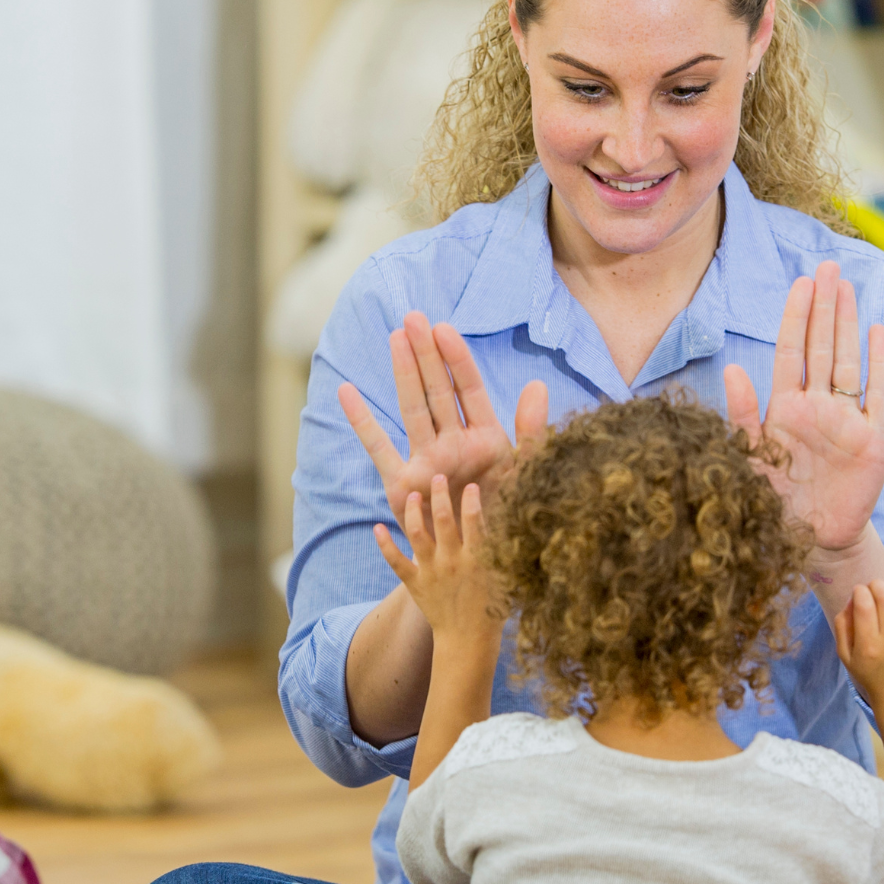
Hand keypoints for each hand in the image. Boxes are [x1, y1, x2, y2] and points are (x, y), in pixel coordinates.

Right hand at [341, 313, 546, 541]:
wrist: (484, 565)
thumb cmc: (509, 521)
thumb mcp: (528, 475)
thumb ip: (533, 432)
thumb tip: (537, 385)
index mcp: (486, 438)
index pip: (468, 389)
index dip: (457, 359)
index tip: (444, 328)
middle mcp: (452, 444)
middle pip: (437, 390)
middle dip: (426, 353)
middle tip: (413, 317)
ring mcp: (425, 460)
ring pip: (413, 408)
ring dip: (404, 373)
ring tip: (395, 337)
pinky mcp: (402, 483)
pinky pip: (379, 448)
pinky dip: (363, 421)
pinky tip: (346, 392)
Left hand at [375, 476, 504, 652]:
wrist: (468, 642)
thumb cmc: (493, 611)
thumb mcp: (506, 580)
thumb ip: (506, 554)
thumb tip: (515, 528)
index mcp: (477, 559)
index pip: (474, 520)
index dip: (471, 500)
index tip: (470, 486)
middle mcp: (452, 561)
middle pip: (443, 519)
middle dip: (439, 494)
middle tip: (437, 477)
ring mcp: (431, 571)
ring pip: (417, 534)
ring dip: (413, 512)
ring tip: (413, 496)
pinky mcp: (415, 583)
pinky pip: (396, 561)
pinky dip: (385, 544)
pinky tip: (378, 528)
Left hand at [724, 262, 883, 551]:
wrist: (813, 540)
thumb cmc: (776, 502)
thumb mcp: (751, 460)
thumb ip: (743, 415)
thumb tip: (733, 369)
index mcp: (785, 409)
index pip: (791, 352)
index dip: (796, 317)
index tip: (800, 283)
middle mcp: (817, 407)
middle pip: (823, 346)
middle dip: (825, 306)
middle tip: (828, 266)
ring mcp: (847, 419)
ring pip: (849, 360)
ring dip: (848, 324)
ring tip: (847, 287)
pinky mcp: (873, 438)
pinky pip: (877, 393)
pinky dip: (879, 362)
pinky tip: (878, 332)